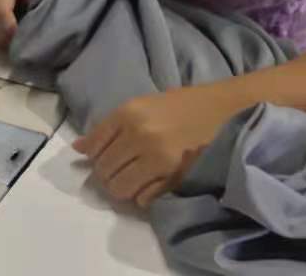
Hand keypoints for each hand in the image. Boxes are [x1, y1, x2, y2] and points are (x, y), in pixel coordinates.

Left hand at [72, 85, 238, 206]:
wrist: (227, 110)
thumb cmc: (184, 105)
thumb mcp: (144, 105)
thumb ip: (111, 127)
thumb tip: (78, 148)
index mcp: (129, 112)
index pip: (93, 145)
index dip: (93, 156)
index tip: (103, 157)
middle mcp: (139, 135)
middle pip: (103, 170)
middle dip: (107, 174)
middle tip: (122, 169)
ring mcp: (157, 159)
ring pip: (119, 189)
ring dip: (123, 188)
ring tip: (136, 179)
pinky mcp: (174, 178)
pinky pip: (143, 199)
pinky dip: (143, 196)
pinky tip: (152, 184)